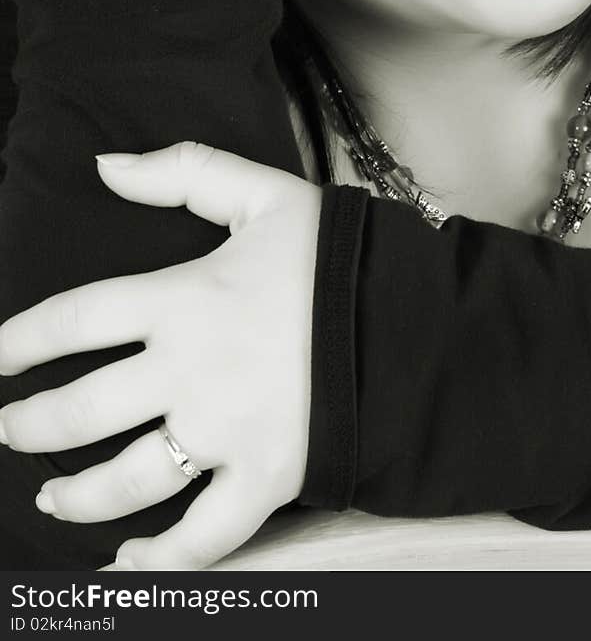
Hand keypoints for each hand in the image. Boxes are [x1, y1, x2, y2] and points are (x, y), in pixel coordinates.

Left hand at [0, 141, 322, 570]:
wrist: (414, 318)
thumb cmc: (338, 255)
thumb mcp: (263, 194)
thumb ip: (183, 171)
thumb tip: (104, 165)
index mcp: (184, 298)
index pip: (74, 320)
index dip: (19, 341)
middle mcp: (190, 371)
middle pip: (81, 409)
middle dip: (29, 425)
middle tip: (8, 428)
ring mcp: (226, 432)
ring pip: (125, 479)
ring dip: (75, 496)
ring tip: (50, 499)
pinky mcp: (266, 480)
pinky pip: (200, 537)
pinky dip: (159, 558)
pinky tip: (128, 558)